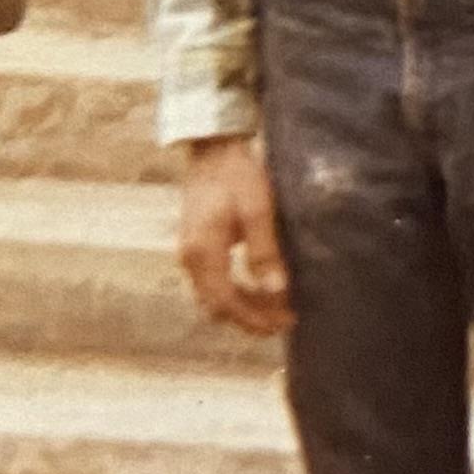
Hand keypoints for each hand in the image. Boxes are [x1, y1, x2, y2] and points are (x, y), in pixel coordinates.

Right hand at [177, 135, 292, 334]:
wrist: (214, 150)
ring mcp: (189, 253)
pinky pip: (212, 282)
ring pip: (213, 296)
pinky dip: (234, 291)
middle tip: (284, 321)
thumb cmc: (238, 176)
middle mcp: (190, 258)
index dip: (255, 318)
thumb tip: (275, 291)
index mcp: (203, 252)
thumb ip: (265, 252)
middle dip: (250, 318)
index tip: (283, 323)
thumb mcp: (257, 211)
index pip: (227, 302)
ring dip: (242, 307)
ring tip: (275, 308)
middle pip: (217, 306)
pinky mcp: (195, 246)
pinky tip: (257, 286)